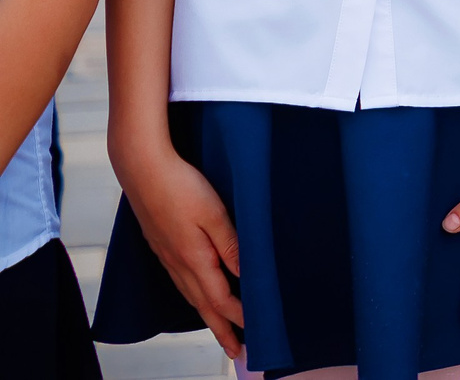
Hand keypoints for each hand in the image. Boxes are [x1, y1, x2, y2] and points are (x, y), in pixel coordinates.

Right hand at [116, 142, 242, 356]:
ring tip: (223, 329)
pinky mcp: (162, 246)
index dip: (240, 319)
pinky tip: (200, 294)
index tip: (257, 336)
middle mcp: (179, 264)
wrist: (142, 169)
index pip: (221, 299)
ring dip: (209, 315)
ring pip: (192, 295)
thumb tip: (248, 275)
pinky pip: (182, 281)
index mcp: (194, 260)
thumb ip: (231, 245)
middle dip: (222, 330)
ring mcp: (167, 256)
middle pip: (204, 306)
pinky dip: (196, 296)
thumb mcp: (214, 213)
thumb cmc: (181, 186)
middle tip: (238, 351)